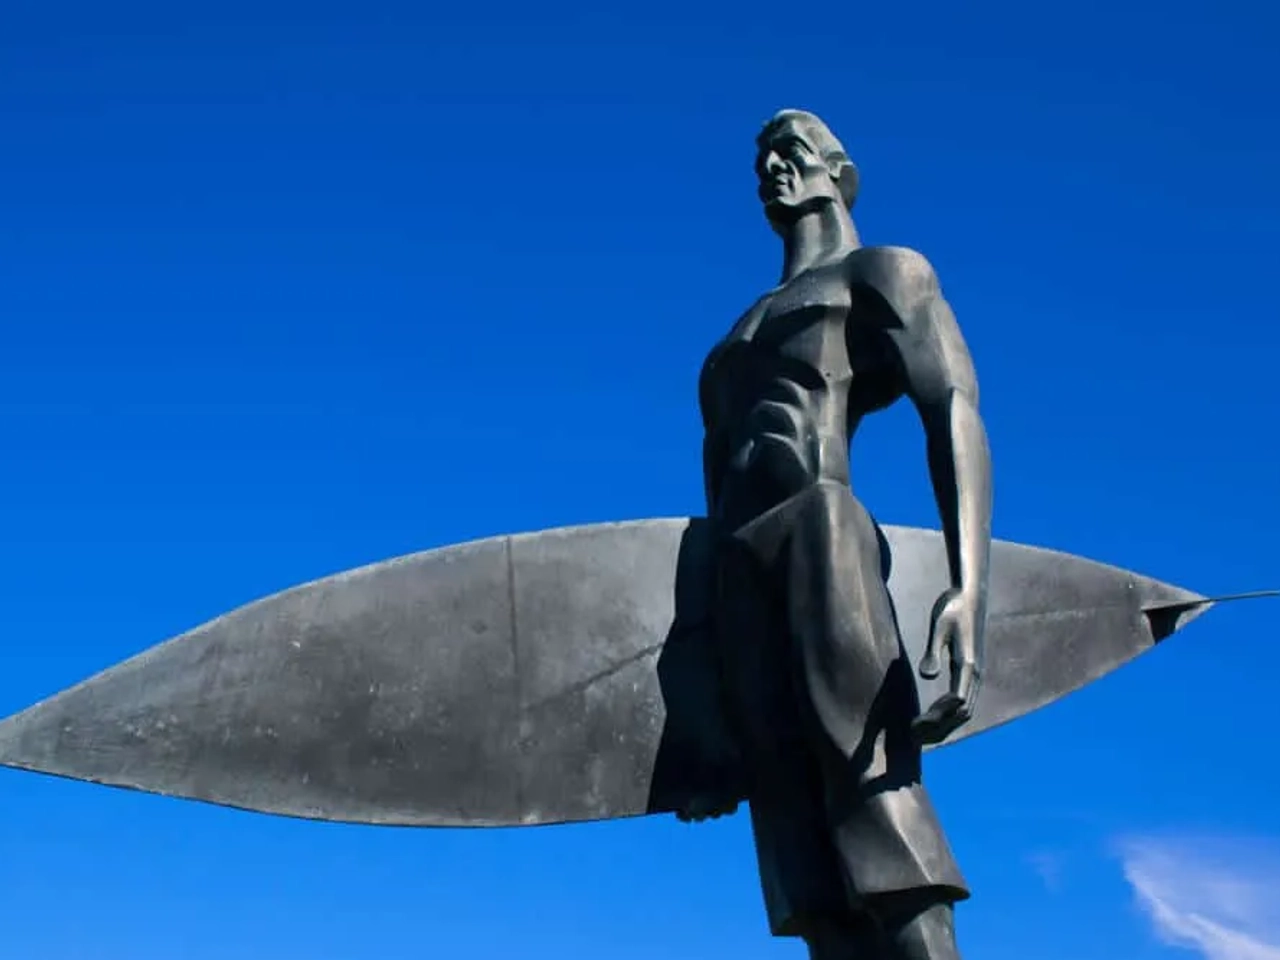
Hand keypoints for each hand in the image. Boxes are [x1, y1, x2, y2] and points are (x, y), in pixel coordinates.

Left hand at [912, 587, 983, 745]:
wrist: (970, 595)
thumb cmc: (952, 608)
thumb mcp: (939, 625)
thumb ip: (933, 650)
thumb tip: (927, 675)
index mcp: (967, 665)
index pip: (956, 703)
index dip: (937, 718)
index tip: (915, 726)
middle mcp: (975, 674)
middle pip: (961, 713)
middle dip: (938, 729)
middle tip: (912, 738)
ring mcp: (975, 674)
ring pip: (964, 711)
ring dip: (943, 726)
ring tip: (919, 735)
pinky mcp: (971, 671)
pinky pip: (963, 701)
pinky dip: (948, 716)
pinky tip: (932, 720)